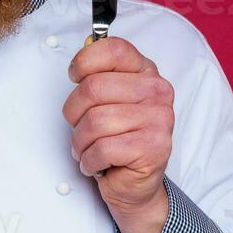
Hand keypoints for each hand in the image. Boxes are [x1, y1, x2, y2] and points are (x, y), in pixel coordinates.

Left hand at [62, 36, 173, 232]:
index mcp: (146, 72)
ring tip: (89, 149)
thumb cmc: (116, 138)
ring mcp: (159, 120)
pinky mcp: (153, 148)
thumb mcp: (108, 99)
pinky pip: (102, 148)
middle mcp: (157, 92)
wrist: (134, 183)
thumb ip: (98, 74)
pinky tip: (98, 163)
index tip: (75, 77)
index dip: (83, 62)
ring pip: (94, 121)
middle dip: (74, 113)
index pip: (113, 49)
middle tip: (81, 128)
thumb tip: (81, 55)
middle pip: (93, 88)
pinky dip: (89, 161)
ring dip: (80, 142)